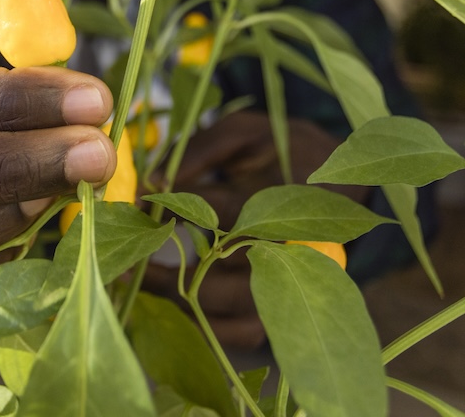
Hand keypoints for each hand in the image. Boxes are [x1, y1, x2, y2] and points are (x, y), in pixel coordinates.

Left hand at [144, 110, 363, 349]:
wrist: (341, 181)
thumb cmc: (285, 149)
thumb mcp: (245, 132)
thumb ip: (201, 150)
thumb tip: (155, 179)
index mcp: (272, 205)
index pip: (209, 215)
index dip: (165, 213)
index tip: (134, 210)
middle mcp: (280, 253)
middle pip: (213, 277)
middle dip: (162, 273)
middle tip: (124, 263)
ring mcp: (284, 287)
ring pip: (222, 313)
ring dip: (175, 300)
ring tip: (137, 284)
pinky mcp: (281, 308)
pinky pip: (236, 332)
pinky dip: (201, 324)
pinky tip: (171, 304)